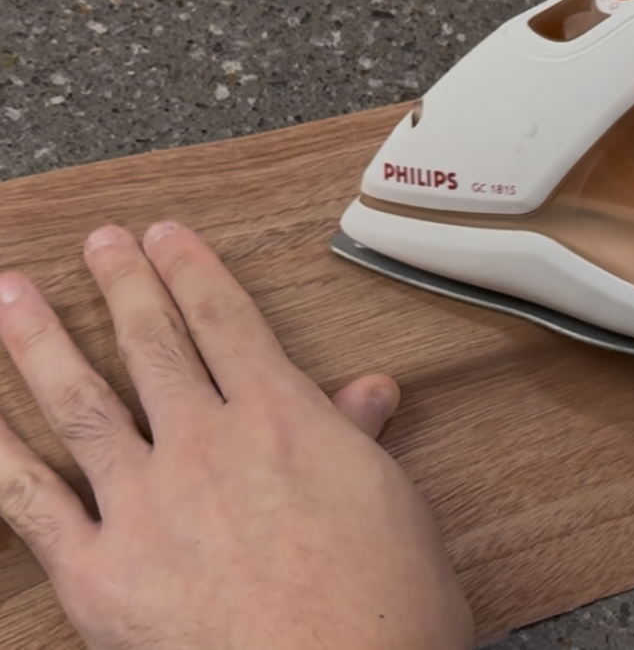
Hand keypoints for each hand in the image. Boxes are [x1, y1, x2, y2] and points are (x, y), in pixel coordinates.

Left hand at [0, 222, 472, 649]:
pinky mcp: (102, 572)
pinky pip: (33, 502)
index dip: (192, 270)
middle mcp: (207, 443)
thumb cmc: (383, 602)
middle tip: (102, 244)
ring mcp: (148, 503)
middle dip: (124, 284)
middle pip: (155, 343)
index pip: (226, 320)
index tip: (166, 237)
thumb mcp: (388, 499)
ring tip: (15, 292)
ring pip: (84, 400)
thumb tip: (373, 390)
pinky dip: (0, 455)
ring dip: (43, 340)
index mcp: (281, 416)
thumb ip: (359, 435)